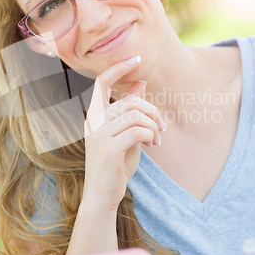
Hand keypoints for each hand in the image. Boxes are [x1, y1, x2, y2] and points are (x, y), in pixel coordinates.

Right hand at [82, 56, 165, 212]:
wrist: (102, 196)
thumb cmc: (115, 165)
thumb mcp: (126, 133)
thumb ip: (131, 110)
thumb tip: (140, 83)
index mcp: (95, 116)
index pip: (101, 83)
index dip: (118, 67)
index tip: (136, 59)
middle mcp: (93, 122)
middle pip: (131, 101)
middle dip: (153, 111)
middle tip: (162, 127)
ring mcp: (98, 136)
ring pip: (136, 115)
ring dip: (153, 126)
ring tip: (156, 139)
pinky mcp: (107, 150)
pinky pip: (138, 131)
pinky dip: (150, 135)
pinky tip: (152, 145)